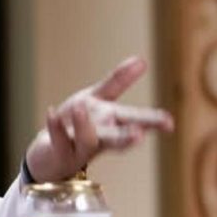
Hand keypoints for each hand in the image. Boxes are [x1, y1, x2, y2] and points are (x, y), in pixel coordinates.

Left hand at [24, 56, 173, 182]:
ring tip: (81, 107)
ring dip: (85, 127)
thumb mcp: (97, 100)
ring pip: (86, 141)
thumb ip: (118, 82)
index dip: (151, 122)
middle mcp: (98, 139)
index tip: (169, 123)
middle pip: (115, 139)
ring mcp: (78, 149)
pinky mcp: (57, 154)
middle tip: (139, 134)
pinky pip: (57, 141)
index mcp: (112, 124)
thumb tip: (142, 60)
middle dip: (127, 137)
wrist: (47, 156)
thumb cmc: (76, 125)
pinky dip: (55, 127)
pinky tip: (51, 113)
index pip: (134, 122)